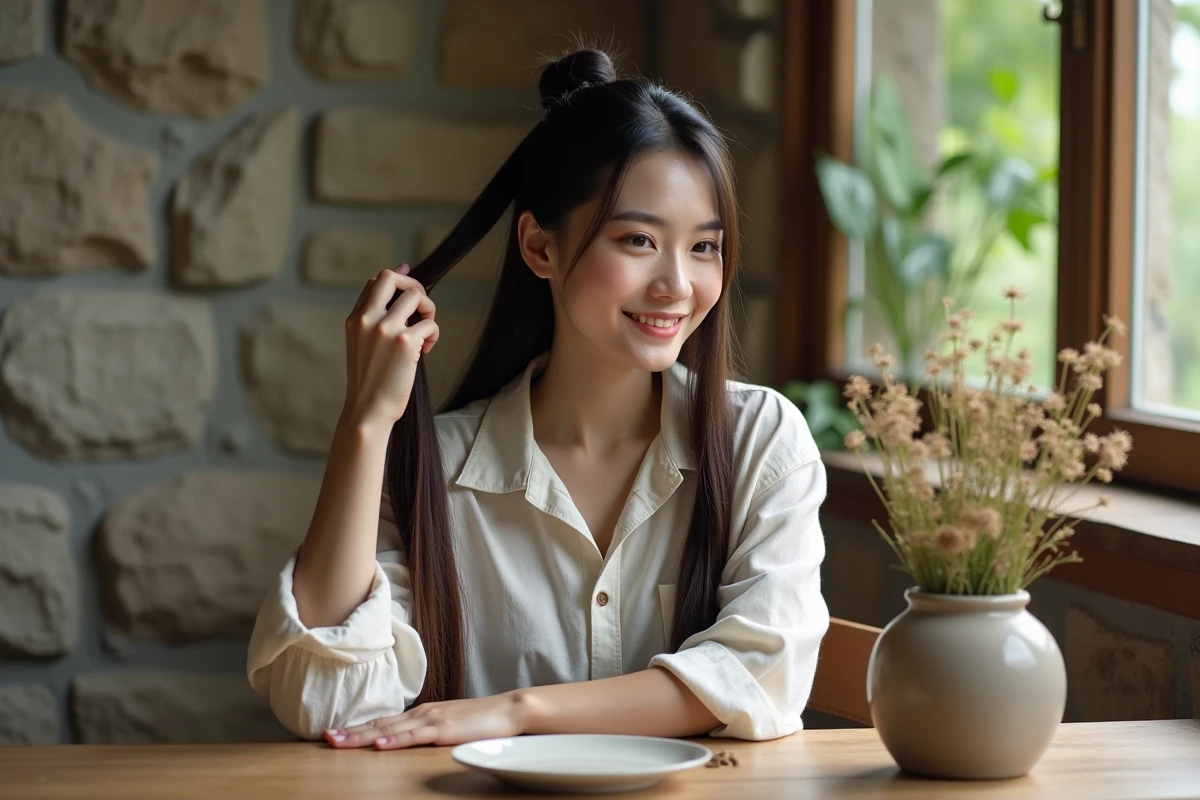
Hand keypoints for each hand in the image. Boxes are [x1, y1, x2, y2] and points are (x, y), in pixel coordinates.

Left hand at [323, 692, 529, 750]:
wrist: (508, 710)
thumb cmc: (480, 721)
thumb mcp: (446, 724)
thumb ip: (426, 730)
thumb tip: (405, 739)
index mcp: (420, 713)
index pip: (382, 722)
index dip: (356, 728)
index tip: (333, 734)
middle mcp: (421, 713)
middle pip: (378, 724)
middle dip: (349, 732)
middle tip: (324, 738)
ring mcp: (431, 719)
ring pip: (389, 729)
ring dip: (361, 736)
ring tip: (338, 741)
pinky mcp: (444, 729)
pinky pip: (415, 736)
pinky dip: (395, 740)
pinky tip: (380, 744)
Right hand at [340, 264, 438, 428]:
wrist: (368, 411)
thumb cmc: (371, 382)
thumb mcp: (362, 346)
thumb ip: (374, 322)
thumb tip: (395, 301)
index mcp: (355, 319)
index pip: (375, 283)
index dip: (398, 279)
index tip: (412, 288)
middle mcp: (367, 319)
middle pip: (391, 277)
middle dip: (414, 285)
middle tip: (422, 308)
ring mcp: (385, 329)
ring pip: (415, 295)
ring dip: (429, 309)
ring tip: (426, 332)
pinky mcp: (404, 342)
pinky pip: (429, 323)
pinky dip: (433, 334)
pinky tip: (426, 351)